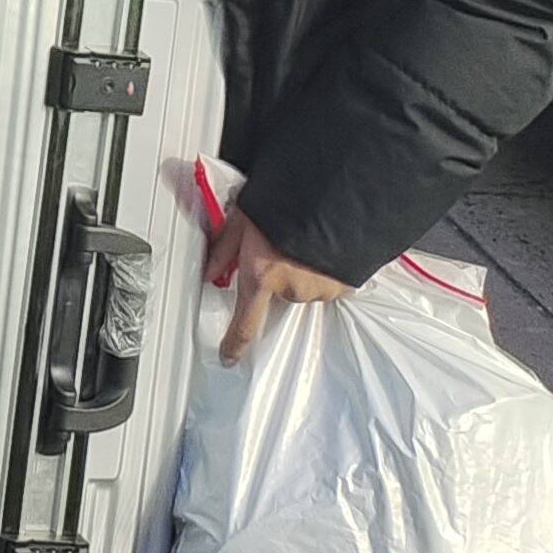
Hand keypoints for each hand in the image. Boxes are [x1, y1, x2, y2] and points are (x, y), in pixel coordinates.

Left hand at [206, 204, 347, 361]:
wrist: (333, 196)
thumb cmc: (284, 202)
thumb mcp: (242, 220)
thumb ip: (223, 250)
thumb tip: (209, 273)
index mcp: (262, 275)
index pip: (245, 321)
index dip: (235, 342)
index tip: (229, 357)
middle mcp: (291, 288)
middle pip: (277, 294)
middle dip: (276, 275)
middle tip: (278, 247)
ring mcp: (320, 288)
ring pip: (302, 288)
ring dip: (300, 271)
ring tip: (301, 242)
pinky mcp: (344, 285)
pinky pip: (327, 284)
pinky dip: (322, 270)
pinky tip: (321, 249)